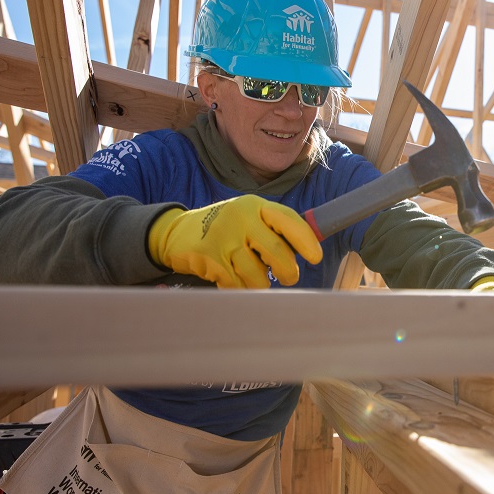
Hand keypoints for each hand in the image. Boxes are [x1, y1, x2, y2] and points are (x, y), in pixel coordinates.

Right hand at [147, 195, 322, 288]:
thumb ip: (276, 231)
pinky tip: (232, 279)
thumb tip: (311, 248)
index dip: (305, 240)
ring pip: (257, 273)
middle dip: (287, 271)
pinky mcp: (208, 256)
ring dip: (259, 283)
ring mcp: (223, 236)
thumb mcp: (250, 220)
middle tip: (288, 277)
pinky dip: (239, 287)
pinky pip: (236, 284)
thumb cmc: (226, 231)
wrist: (177, 233)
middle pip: (276, 250)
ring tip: (253, 277)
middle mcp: (241, 217)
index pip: (288, 220)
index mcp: (256, 206)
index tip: (316, 258)